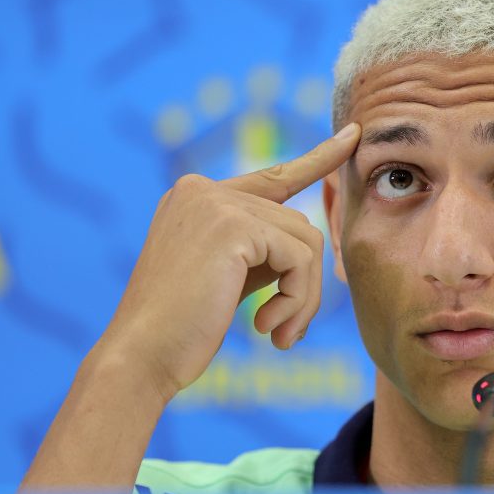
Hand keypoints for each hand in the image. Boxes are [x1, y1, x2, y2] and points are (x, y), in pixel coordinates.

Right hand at [101, 123, 360, 401]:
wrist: (141, 356)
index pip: (274, 176)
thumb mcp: (227, 276)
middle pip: (298, 224)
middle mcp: (204, 189)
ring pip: (307, 241)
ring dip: (303, 296)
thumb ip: (263, 248)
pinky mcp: (233, 225)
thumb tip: (314, 239)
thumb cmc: (182, 329)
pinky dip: (296, 298)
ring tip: (277, 334)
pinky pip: (300, 258)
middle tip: (288, 330)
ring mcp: (217, 202)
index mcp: (197, 197)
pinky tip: (266, 327)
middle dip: (304, 282)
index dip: (318, 159)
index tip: (352, 137)